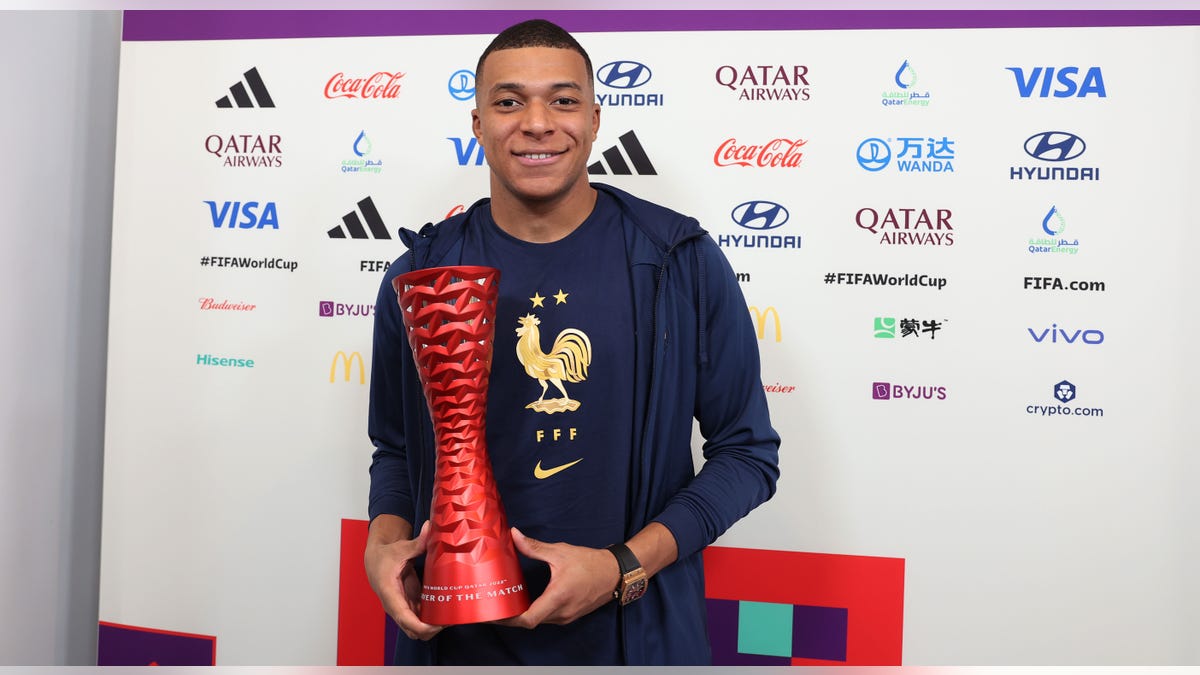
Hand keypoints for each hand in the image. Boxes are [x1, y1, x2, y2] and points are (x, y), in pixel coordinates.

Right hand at [364, 520, 443, 640]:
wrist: (375, 559)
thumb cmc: (384, 556)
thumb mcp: (400, 548)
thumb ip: (417, 542)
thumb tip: (430, 527)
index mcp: (390, 594)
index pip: (404, 618)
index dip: (420, 626)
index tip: (437, 626)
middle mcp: (395, 605)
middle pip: (412, 630)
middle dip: (430, 630)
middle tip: (450, 619)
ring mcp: (401, 607)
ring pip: (416, 628)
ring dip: (432, 626)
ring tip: (451, 616)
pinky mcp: (408, 604)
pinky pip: (419, 619)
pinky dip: (430, 619)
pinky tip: (444, 611)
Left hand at [496, 527, 618, 627]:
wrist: (615, 573)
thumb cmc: (591, 563)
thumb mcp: (560, 552)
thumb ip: (535, 547)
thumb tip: (514, 535)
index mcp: (558, 597)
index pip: (528, 619)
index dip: (509, 619)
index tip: (494, 612)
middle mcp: (562, 612)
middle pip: (529, 622)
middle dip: (511, 615)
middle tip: (494, 604)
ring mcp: (567, 616)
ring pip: (538, 620)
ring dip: (523, 614)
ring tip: (506, 602)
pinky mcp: (570, 615)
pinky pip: (547, 618)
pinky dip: (534, 612)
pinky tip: (526, 600)